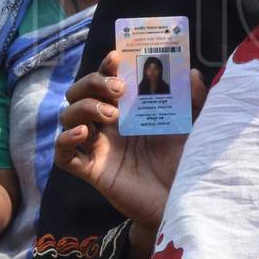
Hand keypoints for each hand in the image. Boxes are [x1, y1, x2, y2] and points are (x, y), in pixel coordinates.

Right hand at [53, 49, 208, 226]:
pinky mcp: (92, 171)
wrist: (184, 201)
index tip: (117, 56)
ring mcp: (98, 147)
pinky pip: (64, 155)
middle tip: (118, 88)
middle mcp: (108, 125)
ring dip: (84, 107)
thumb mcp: (195, 126)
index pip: (106, 80)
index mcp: (128, 109)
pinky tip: (82, 134)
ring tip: (111, 114)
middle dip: (92, 82)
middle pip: (80, 92)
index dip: (106, 66)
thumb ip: (195, 99)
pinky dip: (65, 140)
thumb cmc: (187, 162)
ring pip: (68, 117)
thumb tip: (192, 71)